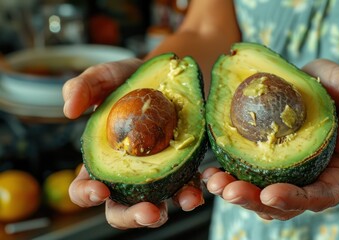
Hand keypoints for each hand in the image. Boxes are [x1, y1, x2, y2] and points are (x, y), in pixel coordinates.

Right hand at [64, 59, 204, 228]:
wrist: (166, 76)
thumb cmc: (129, 79)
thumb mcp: (104, 77)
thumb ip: (82, 87)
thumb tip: (68, 110)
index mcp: (102, 161)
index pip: (85, 188)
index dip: (87, 195)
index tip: (100, 190)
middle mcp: (127, 175)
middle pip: (122, 209)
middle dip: (133, 216)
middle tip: (149, 212)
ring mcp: (155, 175)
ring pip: (158, 205)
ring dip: (172, 210)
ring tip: (186, 201)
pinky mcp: (181, 168)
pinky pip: (186, 186)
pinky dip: (193, 191)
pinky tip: (201, 190)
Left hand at [202, 59, 338, 219]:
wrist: (321, 87)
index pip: (321, 195)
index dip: (295, 199)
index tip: (269, 193)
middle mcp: (314, 180)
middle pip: (285, 204)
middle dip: (255, 201)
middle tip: (230, 191)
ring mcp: (290, 175)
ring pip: (263, 197)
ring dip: (237, 193)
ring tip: (215, 181)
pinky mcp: (269, 165)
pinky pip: (249, 177)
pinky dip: (230, 177)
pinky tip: (211, 170)